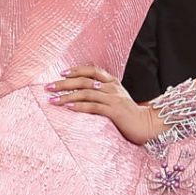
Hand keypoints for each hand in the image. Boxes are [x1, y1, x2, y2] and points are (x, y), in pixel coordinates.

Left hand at [46, 66, 163, 146]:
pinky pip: (94, 106)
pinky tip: (69, 107)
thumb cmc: (129, 114)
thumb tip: (82, 93)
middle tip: (48, 87)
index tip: (61, 73)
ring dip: (67, 96)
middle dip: (64, 83)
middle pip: (84, 81)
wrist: (147, 124)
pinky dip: (80, 106)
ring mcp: (114, 99)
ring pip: (86, 93)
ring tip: (53, 101)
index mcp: (112, 82)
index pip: (92, 70)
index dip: (76, 70)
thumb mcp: (116, 99)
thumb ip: (102, 93)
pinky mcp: (115, 111)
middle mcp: (112, 87)